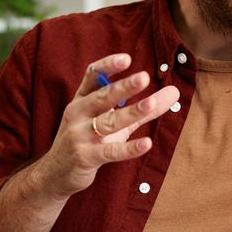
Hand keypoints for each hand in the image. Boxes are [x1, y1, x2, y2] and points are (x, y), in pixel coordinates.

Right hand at [34, 53, 179, 197]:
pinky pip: (110, 152)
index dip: (108, 66)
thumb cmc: (89, 141)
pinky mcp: (85, 157)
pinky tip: (146, 143)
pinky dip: (128, 148)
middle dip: (123, 87)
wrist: (56, 173)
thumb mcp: (113, 122)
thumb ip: (144, 108)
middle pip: (102, 97)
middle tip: (144, 77)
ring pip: (108, 122)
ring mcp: (79, 136)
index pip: (92, 76)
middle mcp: (78, 113)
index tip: (126, 58)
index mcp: (82, 99)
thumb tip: (175, 92)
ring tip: (150, 104)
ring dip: (130, 113)